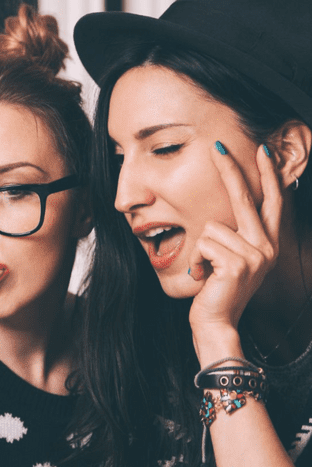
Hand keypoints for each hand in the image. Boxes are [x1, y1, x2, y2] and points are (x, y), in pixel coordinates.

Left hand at [187, 142, 281, 360]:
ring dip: (200, 250)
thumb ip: (234, 236)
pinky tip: (204, 277)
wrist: (216, 321)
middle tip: (217, 145)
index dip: (267, 175)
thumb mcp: (232, 260)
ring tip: (207, 270)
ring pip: (212, 227)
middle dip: (230, 168)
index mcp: (267, 244)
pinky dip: (196, 261)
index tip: (262, 151)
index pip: (270, 202)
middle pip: (245, 198)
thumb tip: (222, 213)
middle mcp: (266, 246)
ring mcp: (255, 255)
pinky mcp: (238, 264)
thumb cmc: (219, 290)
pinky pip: (203, 244)